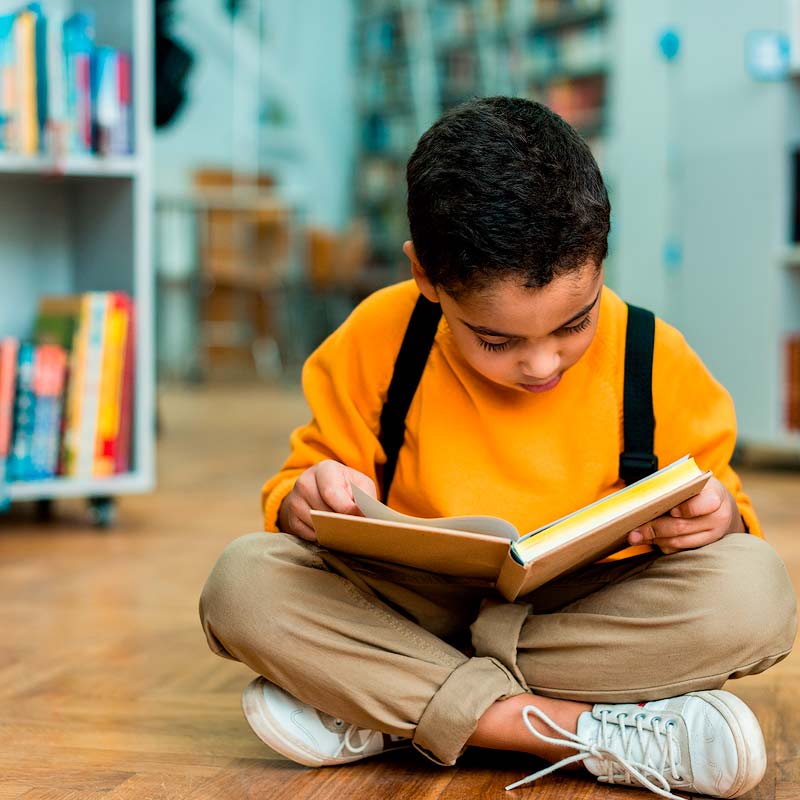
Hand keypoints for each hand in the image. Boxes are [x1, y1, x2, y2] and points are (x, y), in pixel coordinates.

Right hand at [278, 460, 377, 541]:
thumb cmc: (347, 486)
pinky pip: (307, 534)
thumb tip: (364, 516)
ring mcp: (294, 500)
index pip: (331, 493)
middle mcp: (304, 482)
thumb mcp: (361, 485)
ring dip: (331, 530)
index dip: (347, 509)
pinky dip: (320, 537)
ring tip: (342, 527)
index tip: (359, 519)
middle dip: (340, 521)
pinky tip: (328, 530)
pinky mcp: (290, 517)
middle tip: (354, 525)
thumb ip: (365, 498)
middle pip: (323, 511)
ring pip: (315, 524)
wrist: (323, 489)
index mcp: (324, 469)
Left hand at [627, 476, 742, 553]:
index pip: (702, 505)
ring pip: (678, 542)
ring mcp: (712, 535)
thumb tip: (645, 493)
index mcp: (715, 496)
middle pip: (682, 526)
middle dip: (654, 528)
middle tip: (634, 530)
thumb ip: (673, 483)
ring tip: (635, 535)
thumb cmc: (698, 487)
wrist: (720, 503)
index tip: (670, 510)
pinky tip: (648, 538)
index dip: (685, 509)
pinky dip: (661, 544)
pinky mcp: (703, 546)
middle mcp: (717, 518)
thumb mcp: (691, 478)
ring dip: (654, 539)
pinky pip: (678, 549)